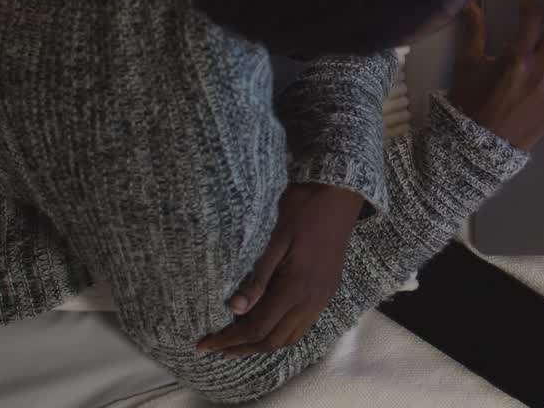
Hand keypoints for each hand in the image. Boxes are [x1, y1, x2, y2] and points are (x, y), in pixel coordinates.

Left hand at [195, 183, 363, 358]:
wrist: (340, 196)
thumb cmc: (304, 211)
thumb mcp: (276, 241)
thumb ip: (258, 278)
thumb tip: (234, 308)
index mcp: (296, 287)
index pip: (256, 328)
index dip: (228, 340)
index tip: (203, 344)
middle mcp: (312, 299)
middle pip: (272, 340)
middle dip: (241, 348)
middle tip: (215, 348)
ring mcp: (323, 297)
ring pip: (290, 338)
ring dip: (262, 344)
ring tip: (237, 343)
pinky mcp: (328, 291)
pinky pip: (303, 325)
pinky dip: (281, 333)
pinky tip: (266, 325)